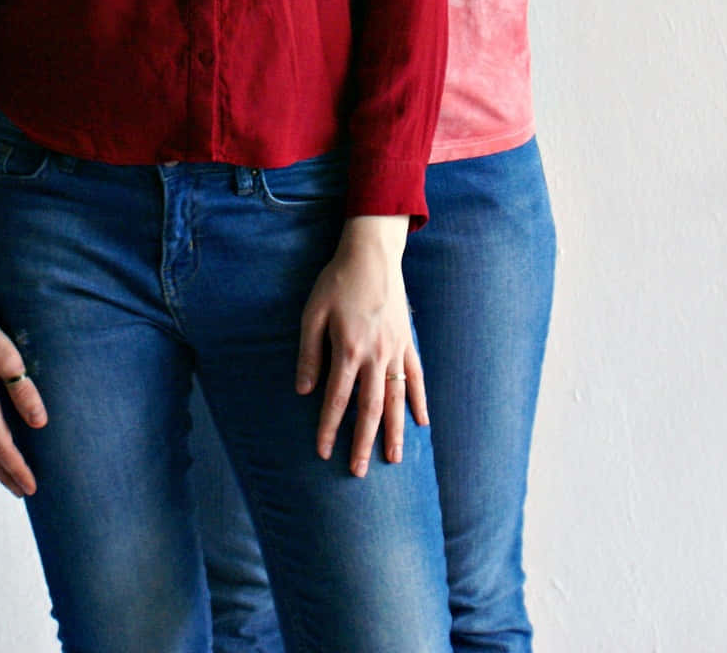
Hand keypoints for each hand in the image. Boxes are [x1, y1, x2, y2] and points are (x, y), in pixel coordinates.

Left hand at [295, 217, 427, 476]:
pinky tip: (422, 423)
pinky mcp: (408, 342)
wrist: (372, 253)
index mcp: (348, 349)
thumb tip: (304, 392)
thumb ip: (309, 354)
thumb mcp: (313, 313)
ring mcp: (395, 350)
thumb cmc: (337, 281)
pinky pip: (416, 377)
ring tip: (393, 460)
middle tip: (358, 471)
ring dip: (394, 431)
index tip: (323, 452)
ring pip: (396, 400)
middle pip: (370, 409)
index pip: (336, 399)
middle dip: (363, 442)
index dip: (329, 428)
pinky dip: (419, 401)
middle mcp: (375, 356)